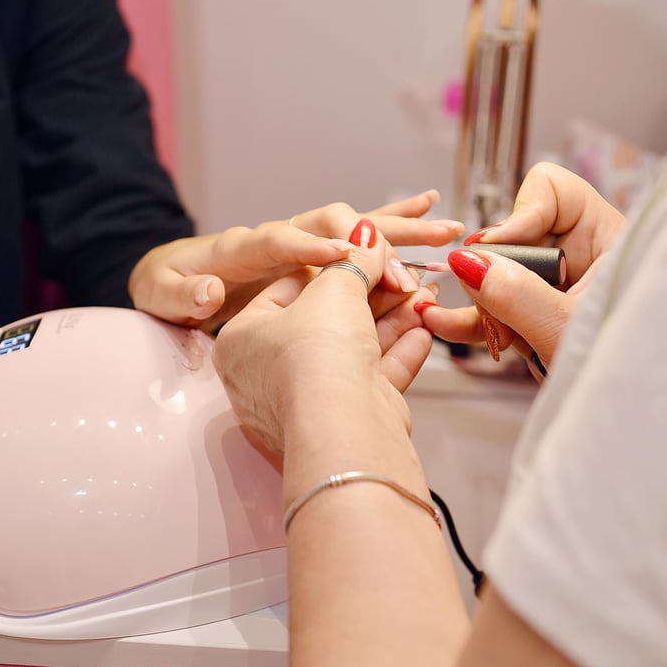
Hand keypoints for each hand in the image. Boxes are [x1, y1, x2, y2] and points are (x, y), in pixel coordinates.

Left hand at [130, 190, 461, 329]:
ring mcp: (300, 253)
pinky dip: (394, 250)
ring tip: (449, 229)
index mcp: (243, 248)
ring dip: (403, 232)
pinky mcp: (313, 272)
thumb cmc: (167, 289)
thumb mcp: (162, 294)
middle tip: (431, 231)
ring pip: (358, 236)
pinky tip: (429, 248)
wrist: (170, 286)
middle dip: (383, 230)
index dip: (318, 247)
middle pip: (338, 226)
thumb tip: (208, 293)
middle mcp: (280, 241)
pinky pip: (360, 260)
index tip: (353, 258)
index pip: (285, 241)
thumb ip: (186, 297)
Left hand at [212, 218, 435, 455]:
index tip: (363, 252)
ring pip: (354, 349)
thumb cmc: (316, 355)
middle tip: (402, 272)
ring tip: (423, 294)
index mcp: (241, 340)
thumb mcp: (334, 289)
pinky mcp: (342, 421)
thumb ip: (353, 260)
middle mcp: (267, 374)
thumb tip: (365, 235)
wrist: (344, 431)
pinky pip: (371, 378)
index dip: (330, 266)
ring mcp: (306, 402)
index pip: (286, 288)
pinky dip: (399, 351)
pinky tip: (425, 328)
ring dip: (392, 318)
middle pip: (326, 320)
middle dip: (370, 294)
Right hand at [419, 163, 625, 372]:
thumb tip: (466, 260)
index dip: (520, 213)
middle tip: (485, 303)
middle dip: (492, 270)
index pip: (554, 191)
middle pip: (517, 235)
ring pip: (499, 275)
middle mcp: (580, 255)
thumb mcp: (564, 330)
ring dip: (477, 301)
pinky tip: (441, 324)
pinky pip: (496, 307)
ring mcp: (556, 287)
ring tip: (448, 321)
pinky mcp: (537, 317)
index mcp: (606, 239)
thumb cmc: (624, 370)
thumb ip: (516, 294)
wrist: (631, 420)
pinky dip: (473, 319)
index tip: (497, 247)